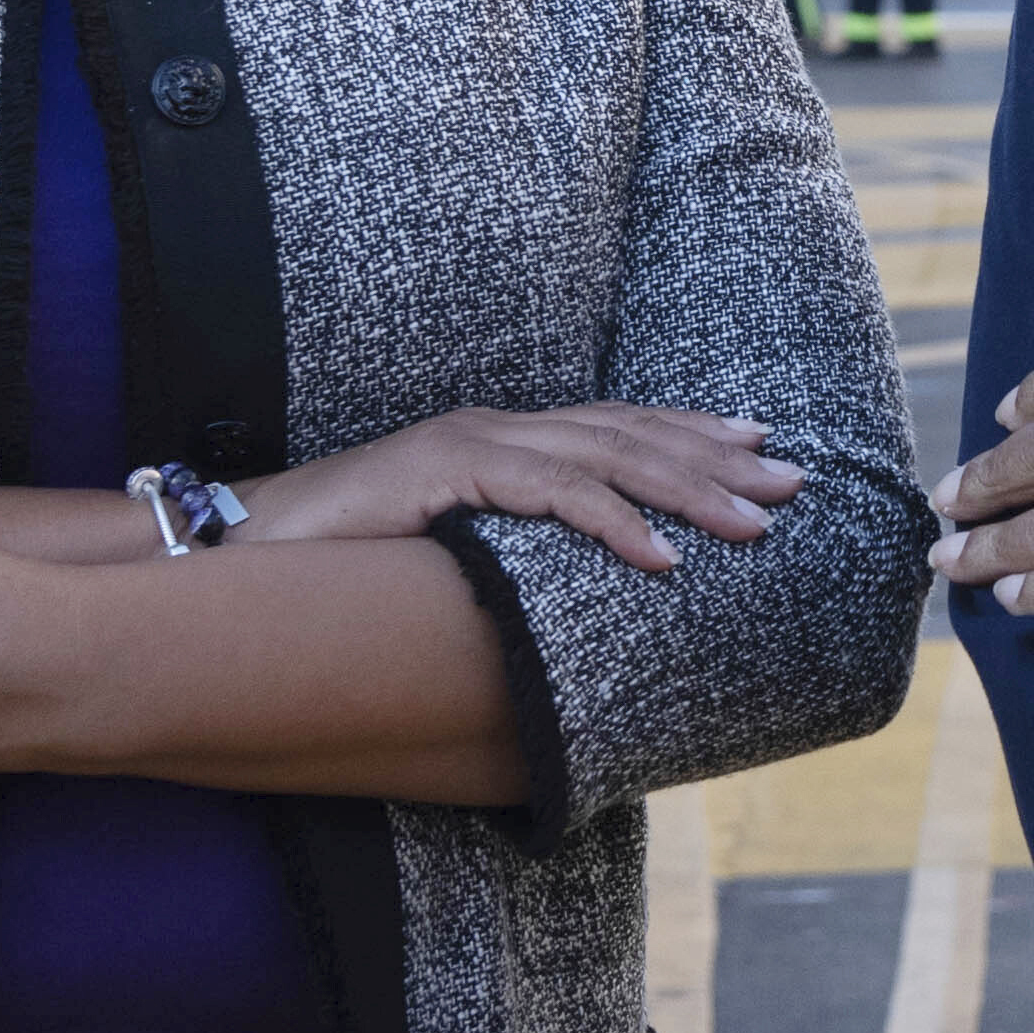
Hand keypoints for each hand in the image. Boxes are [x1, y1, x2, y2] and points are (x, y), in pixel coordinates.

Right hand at [236, 405, 804, 573]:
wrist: (241, 545)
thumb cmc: (341, 564)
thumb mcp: (448, 555)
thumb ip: (509, 560)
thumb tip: (571, 602)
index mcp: (504, 443)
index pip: (618, 431)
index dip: (693, 438)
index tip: (760, 450)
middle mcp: (498, 430)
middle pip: (629, 436)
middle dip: (716, 459)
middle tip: (792, 482)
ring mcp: (473, 443)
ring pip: (605, 459)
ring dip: (688, 491)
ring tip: (754, 525)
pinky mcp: (445, 470)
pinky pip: (547, 496)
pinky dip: (612, 523)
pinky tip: (663, 557)